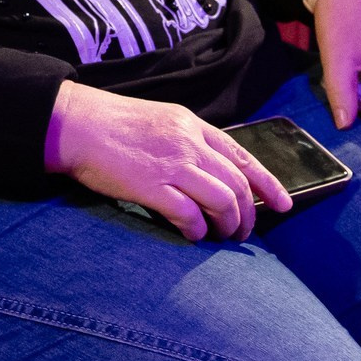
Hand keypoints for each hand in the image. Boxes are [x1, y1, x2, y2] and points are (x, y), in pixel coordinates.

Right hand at [43, 82, 289, 242]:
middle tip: (245, 232)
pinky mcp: (152, 186)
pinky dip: (198, 230)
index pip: (243, 156)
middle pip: (238, 183)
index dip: (269, 184)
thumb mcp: (160, 122)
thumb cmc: (112, 126)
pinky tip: (193, 236)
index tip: (284, 204)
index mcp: (193, 126)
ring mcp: (172, 164)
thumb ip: (187, 142)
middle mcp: (189, 143)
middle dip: (249, 213)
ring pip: (223, 200)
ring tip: (223, 237)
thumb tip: (210, 172)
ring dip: (229, 224)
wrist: (76, 124)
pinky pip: (189, 215)